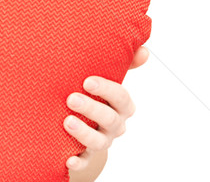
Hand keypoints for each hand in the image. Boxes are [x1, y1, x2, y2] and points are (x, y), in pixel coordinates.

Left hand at [63, 46, 148, 172]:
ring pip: (99, 142)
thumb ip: (125, 63)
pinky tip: (68, 157)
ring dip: (84, 133)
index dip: (106, 90)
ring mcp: (102, 140)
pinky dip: (79, 160)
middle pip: (109, 119)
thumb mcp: (108, 76)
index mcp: (121, 105)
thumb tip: (144, 50)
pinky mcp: (87, 154)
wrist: (82, 117)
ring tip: (67, 121)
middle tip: (71, 98)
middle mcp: (114, 124)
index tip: (87, 81)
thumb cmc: (96, 93)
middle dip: (91, 109)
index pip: (121, 98)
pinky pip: (85, 160)